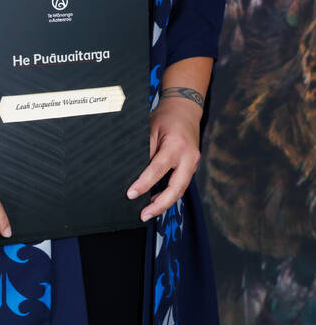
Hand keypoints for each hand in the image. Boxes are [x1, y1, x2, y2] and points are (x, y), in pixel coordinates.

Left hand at [126, 95, 202, 221]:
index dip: (144, 184)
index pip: (158, 169)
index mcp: (176, 145)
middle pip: (176, 188)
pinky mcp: (192, 166)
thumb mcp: (151, 129)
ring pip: (180, 189)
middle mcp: (189, 157)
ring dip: (164, 202)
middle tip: (143, 215)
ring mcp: (193, 163)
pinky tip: (157, 199)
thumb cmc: (166, 117)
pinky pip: (181, 184)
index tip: (131, 194)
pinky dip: (169, 193)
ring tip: (148, 211)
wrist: (185, 109)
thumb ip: (146, 150)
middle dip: (160, 204)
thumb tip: (136, 172)